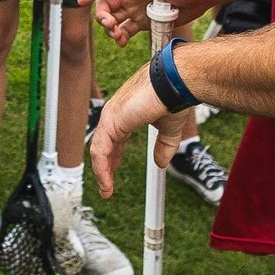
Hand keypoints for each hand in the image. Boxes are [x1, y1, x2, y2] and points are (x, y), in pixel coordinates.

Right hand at [79, 0, 208, 45]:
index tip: (81, 1)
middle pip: (106, 6)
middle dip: (103, 17)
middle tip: (110, 26)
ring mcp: (136, 10)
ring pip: (115, 20)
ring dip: (111, 29)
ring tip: (118, 38)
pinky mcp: (144, 21)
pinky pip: (127, 31)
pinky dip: (122, 38)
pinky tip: (123, 43)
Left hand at [88, 63, 192, 200]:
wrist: (175, 84)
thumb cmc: (173, 98)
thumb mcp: (169, 129)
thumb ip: (163, 146)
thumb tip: (160, 163)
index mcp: (126, 114)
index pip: (113, 139)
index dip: (113, 157)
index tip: (113, 172)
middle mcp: (114, 114)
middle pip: (102, 145)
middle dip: (104, 167)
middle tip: (106, 186)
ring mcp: (110, 117)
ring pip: (99, 150)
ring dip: (101, 172)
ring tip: (106, 190)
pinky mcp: (111, 122)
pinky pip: (100, 151)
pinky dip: (101, 168)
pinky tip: (106, 182)